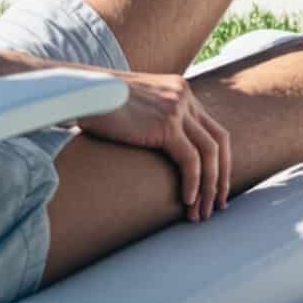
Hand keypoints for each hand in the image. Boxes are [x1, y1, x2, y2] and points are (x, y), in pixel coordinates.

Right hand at [76, 71, 232, 221]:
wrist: (81, 91)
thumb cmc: (98, 103)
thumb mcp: (135, 105)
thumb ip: (153, 118)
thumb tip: (158, 148)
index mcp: (180, 90)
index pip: (213, 129)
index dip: (219, 160)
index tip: (215, 186)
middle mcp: (184, 96)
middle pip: (220, 141)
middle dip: (221, 176)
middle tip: (218, 204)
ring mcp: (177, 108)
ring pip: (209, 153)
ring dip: (209, 187)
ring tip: (201, 212)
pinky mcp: (166, 124)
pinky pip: (191, 160)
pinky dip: (194, 183)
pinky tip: (187, 200)